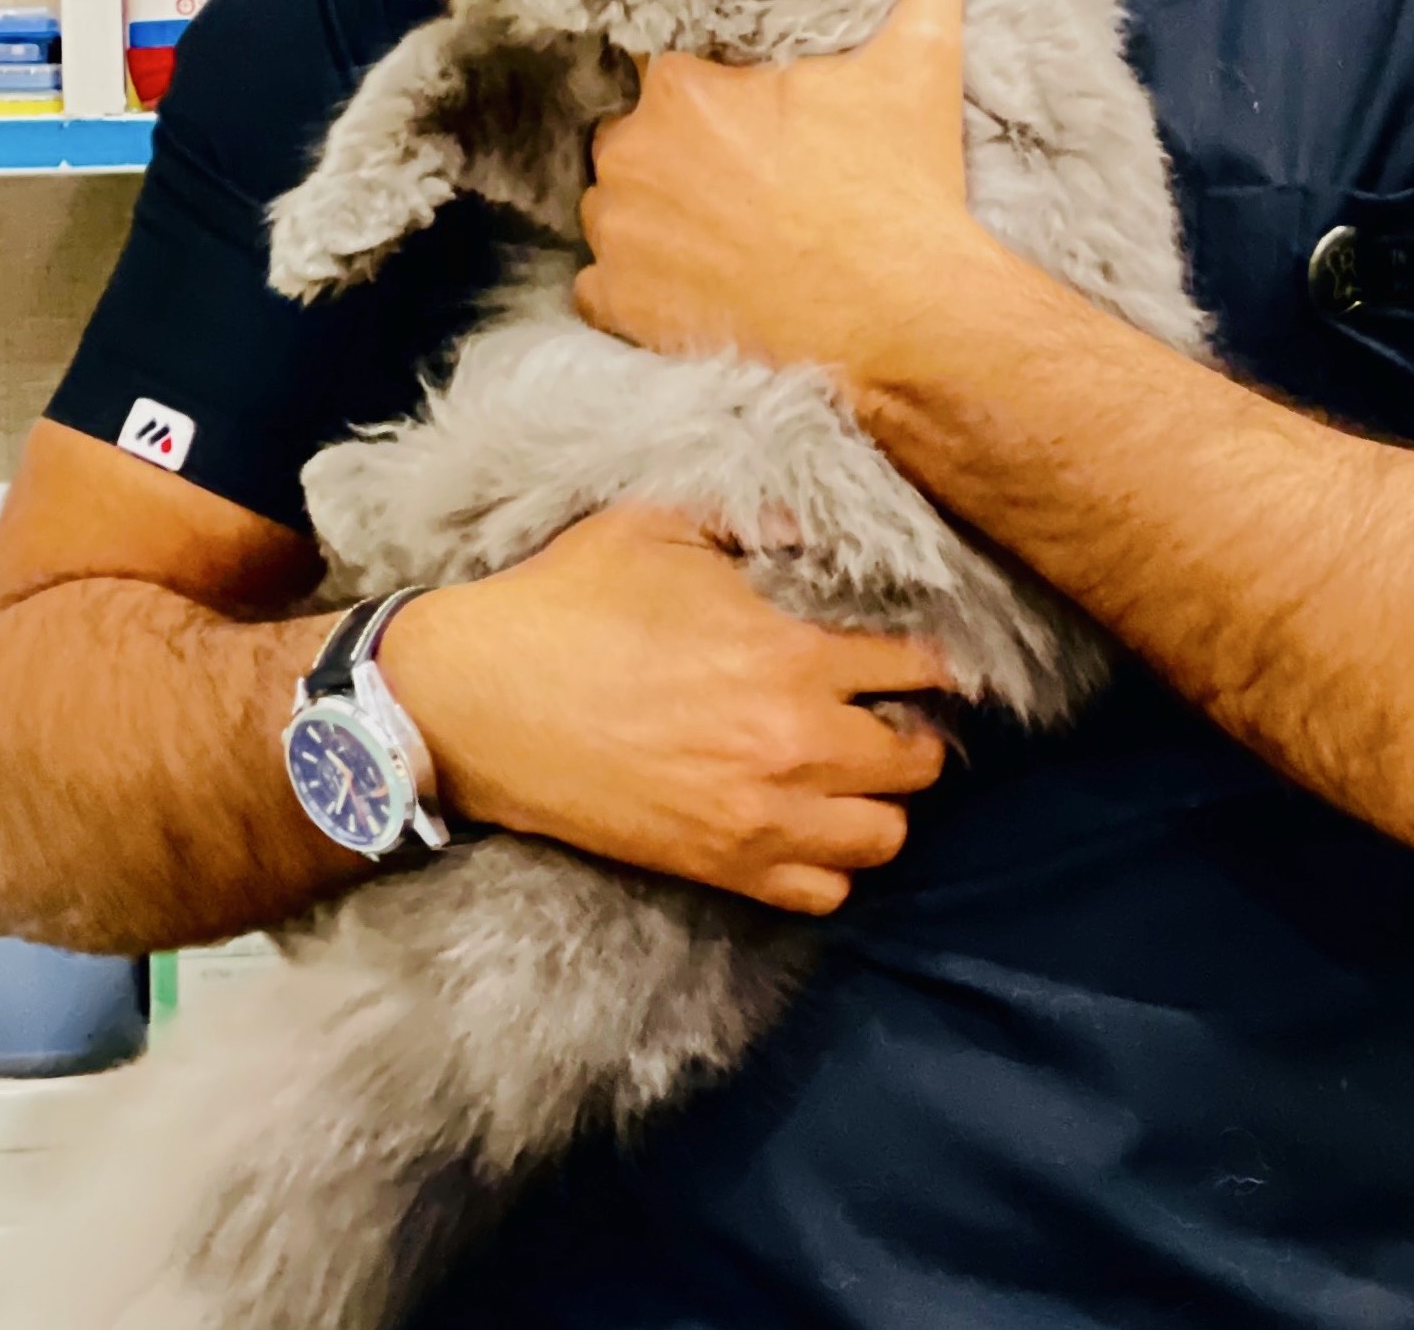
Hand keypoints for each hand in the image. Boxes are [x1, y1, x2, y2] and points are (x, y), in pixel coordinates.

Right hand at [378, 505, 951, 913]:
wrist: (477, 700)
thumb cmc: (569, 600)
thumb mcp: (666, 523)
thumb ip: (760, 521)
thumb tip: (823, 523)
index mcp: (794, 654)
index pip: (920, 667)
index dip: (935, 658)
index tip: (924, 654)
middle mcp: (795, 744)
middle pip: (918, 762)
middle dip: (917, 732)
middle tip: (889, 712)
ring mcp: (758, 817)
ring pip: (884, 837)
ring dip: (884, 802)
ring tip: (855, 770)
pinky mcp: (718, 867)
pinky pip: (821, 892)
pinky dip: (832, 865)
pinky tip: (809, 822)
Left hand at [572, 0, 1004, 390]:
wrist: (902, 316)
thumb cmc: (898, 189)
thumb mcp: (918, 73)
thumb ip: (923, 1)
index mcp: (683, 89)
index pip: (663, 70)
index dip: (708, 94)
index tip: (746, 119)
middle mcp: (632, 156)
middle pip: (634, 139)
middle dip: (677, 155)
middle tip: (743, 181)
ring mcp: (620, 235)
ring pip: (614, 210)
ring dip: (652, 218)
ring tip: (721, 237)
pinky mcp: (622, 305)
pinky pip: (599, 286)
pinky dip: (634, 288)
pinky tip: (691, 287)